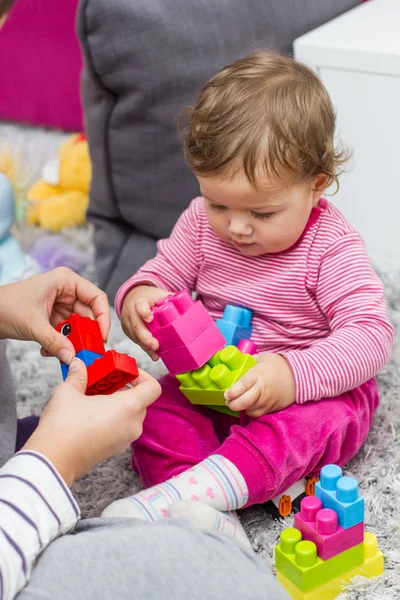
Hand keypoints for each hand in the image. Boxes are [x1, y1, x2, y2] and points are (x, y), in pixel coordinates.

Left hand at [0, 267, 109, 363]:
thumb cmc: (5, 306)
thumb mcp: (34, 325)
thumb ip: (55, 342)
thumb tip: (73, 357)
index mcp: (65, 281)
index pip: (96, 298)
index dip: (103, 318)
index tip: (102, 338)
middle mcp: (66, 291)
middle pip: (89, 315)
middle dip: (86, 336)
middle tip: (87, 354)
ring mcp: (60, 305)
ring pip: (78, 327)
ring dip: (72, 343)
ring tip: (64, 355)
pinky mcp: (53, 318)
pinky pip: (66, 334)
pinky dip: (61, 344)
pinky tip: (48, 352)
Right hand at [23, 358, 160, 485]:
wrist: (53, 460)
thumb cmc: (64, 425)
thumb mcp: (69, 391)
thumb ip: (78, 375)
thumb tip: (78, 364)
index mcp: (129, 407)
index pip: (153, 387)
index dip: (142, 375)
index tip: (125, 372)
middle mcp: (133, 425)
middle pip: (140, 400)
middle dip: (123, 388)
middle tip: (103, 381)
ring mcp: (125, 439)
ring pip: (130, 415)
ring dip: (116, 403)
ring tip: (93, 396)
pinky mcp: (115, 449)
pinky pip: (121, 428)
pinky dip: (112, 418)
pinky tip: (89, 414)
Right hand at [121, 284, 170, 359]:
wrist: (133, 297)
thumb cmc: (149, 297)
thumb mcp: (159, 294)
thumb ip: (171, 299)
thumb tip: (189, 307)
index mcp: (140, 300)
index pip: (140, 305)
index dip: (144, 312)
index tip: (150, 318)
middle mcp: (131, 312)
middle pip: (136, 326)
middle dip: (146, 337)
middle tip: (155, 345)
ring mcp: (127, 322)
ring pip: (135, 336)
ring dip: (146, 346)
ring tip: (156, 354)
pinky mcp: (127, 331)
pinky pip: (136, 341)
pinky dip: (145, 348)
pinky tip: (153, 354)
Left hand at [224, 353, 295, 417]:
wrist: (299, 377)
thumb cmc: (279, 366)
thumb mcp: (264, 358)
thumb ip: (250, 360)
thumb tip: (237, 360)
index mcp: (259, 375)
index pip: (243, 385)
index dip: (233, 392)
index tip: (226, 395)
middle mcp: (262, 390)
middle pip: (245, 402)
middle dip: (233, 404)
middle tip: (228, 401)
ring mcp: (268, 401)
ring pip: (250, 410)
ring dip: (242, 408)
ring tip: (238, 402)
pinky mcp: (272, 409)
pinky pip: (258, 414)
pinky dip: (251, 412)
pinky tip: (248, 406)